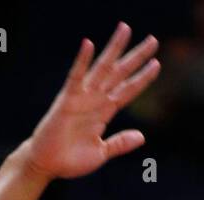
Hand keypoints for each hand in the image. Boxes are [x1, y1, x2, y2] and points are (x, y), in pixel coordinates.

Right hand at [20, 23, 159, 180]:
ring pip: (102, 68)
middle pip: (120, 73)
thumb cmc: (70, 160)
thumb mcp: (102, 153)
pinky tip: (89, 44)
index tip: (156, 64)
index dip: (142, 78)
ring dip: (114, 49)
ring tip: (126, 29)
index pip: (127, 90)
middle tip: (153, 40)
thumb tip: (142, 137)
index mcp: (104, 112)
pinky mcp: (66, 100)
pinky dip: (82, 61)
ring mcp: (81, 98)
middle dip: (136, 57)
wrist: (47, 165)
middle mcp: (95, 100)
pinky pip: (75, 77)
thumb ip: (120, 143)